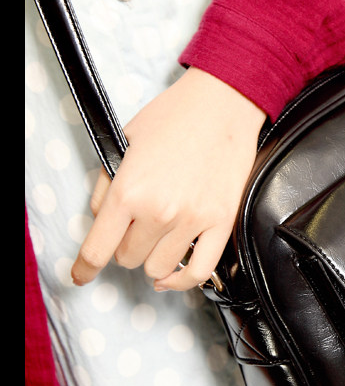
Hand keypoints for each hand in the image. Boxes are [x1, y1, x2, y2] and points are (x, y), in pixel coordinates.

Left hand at [71, 68, 266, 290]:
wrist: (222, 104)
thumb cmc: (174, 117)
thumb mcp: (122, 143)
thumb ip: (105, 187)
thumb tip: (100, 221)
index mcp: (128, 191)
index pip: (97, 249)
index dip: (84, 268)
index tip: (81, 275)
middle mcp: (159, 211)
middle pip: (127, 259)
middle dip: (125, 246)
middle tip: (133, 229)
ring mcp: (192, 220)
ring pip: (159, 269)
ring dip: (153, 259)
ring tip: (156, 241)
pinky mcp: (220, 223)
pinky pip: (199, 272)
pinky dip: (182, 281)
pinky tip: (173, 275)